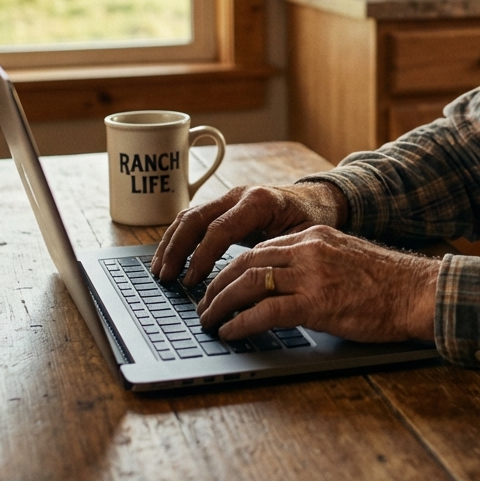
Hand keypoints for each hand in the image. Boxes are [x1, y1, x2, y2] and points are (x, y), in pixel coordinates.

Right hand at [150, 181, 347, 284]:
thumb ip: (276, 256)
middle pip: (197, 218)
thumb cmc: (313, 220)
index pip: (219, 229)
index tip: (191, 281)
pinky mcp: (224, 205)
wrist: (319, 198)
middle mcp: (240, 195)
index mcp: (259, 202)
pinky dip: (178, 237)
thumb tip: (249, 286)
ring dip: (172, 243)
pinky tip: (170, 257)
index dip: (202, 257)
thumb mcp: (303, 239)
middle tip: (166, 277)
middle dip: (177, 249)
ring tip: (160, 270)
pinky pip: (194, 218)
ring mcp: (229, 197)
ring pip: (190, 216)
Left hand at [197, 225, 439, 342]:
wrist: (416, 292)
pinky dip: (241, 323)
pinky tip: (231, 332)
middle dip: (218, 285)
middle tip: (204, 305)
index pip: (261, 248)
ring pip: (249, 283)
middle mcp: (308, 249)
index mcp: (314, 236)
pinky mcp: (316, 303)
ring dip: (222, 304)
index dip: (233, 268)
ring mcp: (311, 275)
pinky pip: (265, 312)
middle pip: (246, 262)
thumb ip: (315, 264)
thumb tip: (287, 284)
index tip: (220, 285)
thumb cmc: (388, 283)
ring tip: (210, 321)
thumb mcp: (345, 258)